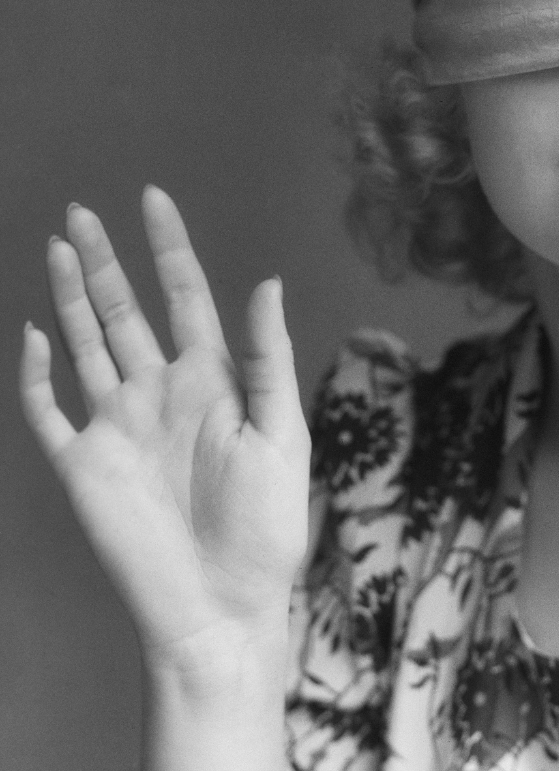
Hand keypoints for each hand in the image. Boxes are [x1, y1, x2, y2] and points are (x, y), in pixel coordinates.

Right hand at [20, 188, 309, 674]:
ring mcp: (117, 425)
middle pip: (125, 311)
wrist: (222, 604)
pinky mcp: (83, 466)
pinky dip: (36, 375)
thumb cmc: (266, 524)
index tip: (153, 199)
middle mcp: (159, 391)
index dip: (168, 247)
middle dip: (104, 263)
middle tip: (81, 213)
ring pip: (86, 345)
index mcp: (212, 379)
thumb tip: (268, 281)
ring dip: (70, 299)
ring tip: (58, 247)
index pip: (184, 296)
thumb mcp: (279, 431)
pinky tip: (35, 335)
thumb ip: (268, 357)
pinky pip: (49, 411)